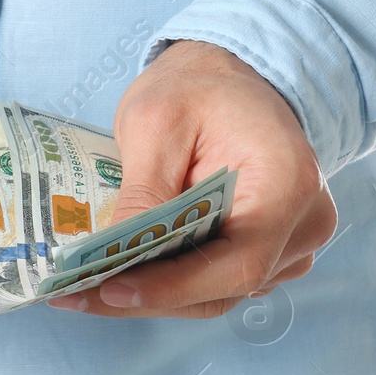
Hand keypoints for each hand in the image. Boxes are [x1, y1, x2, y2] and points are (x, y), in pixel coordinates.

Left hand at [48, 40, 335, 318]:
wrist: (231, 77)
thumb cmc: (198, 90)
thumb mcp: (156, 123)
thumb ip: (144, 190)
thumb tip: (116, 252)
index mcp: (289, 184)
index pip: (238, 262)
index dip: (173, 286)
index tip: (110, 290)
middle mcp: (304, 224)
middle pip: (223, 287)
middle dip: (145, 297)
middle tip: (71, 296)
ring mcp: (291, 243)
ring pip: (216, 292)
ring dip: (149, 295)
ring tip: (79, 290)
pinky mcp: (268, 251)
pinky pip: (215, 281)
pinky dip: (166, 282)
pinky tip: (114, 275)